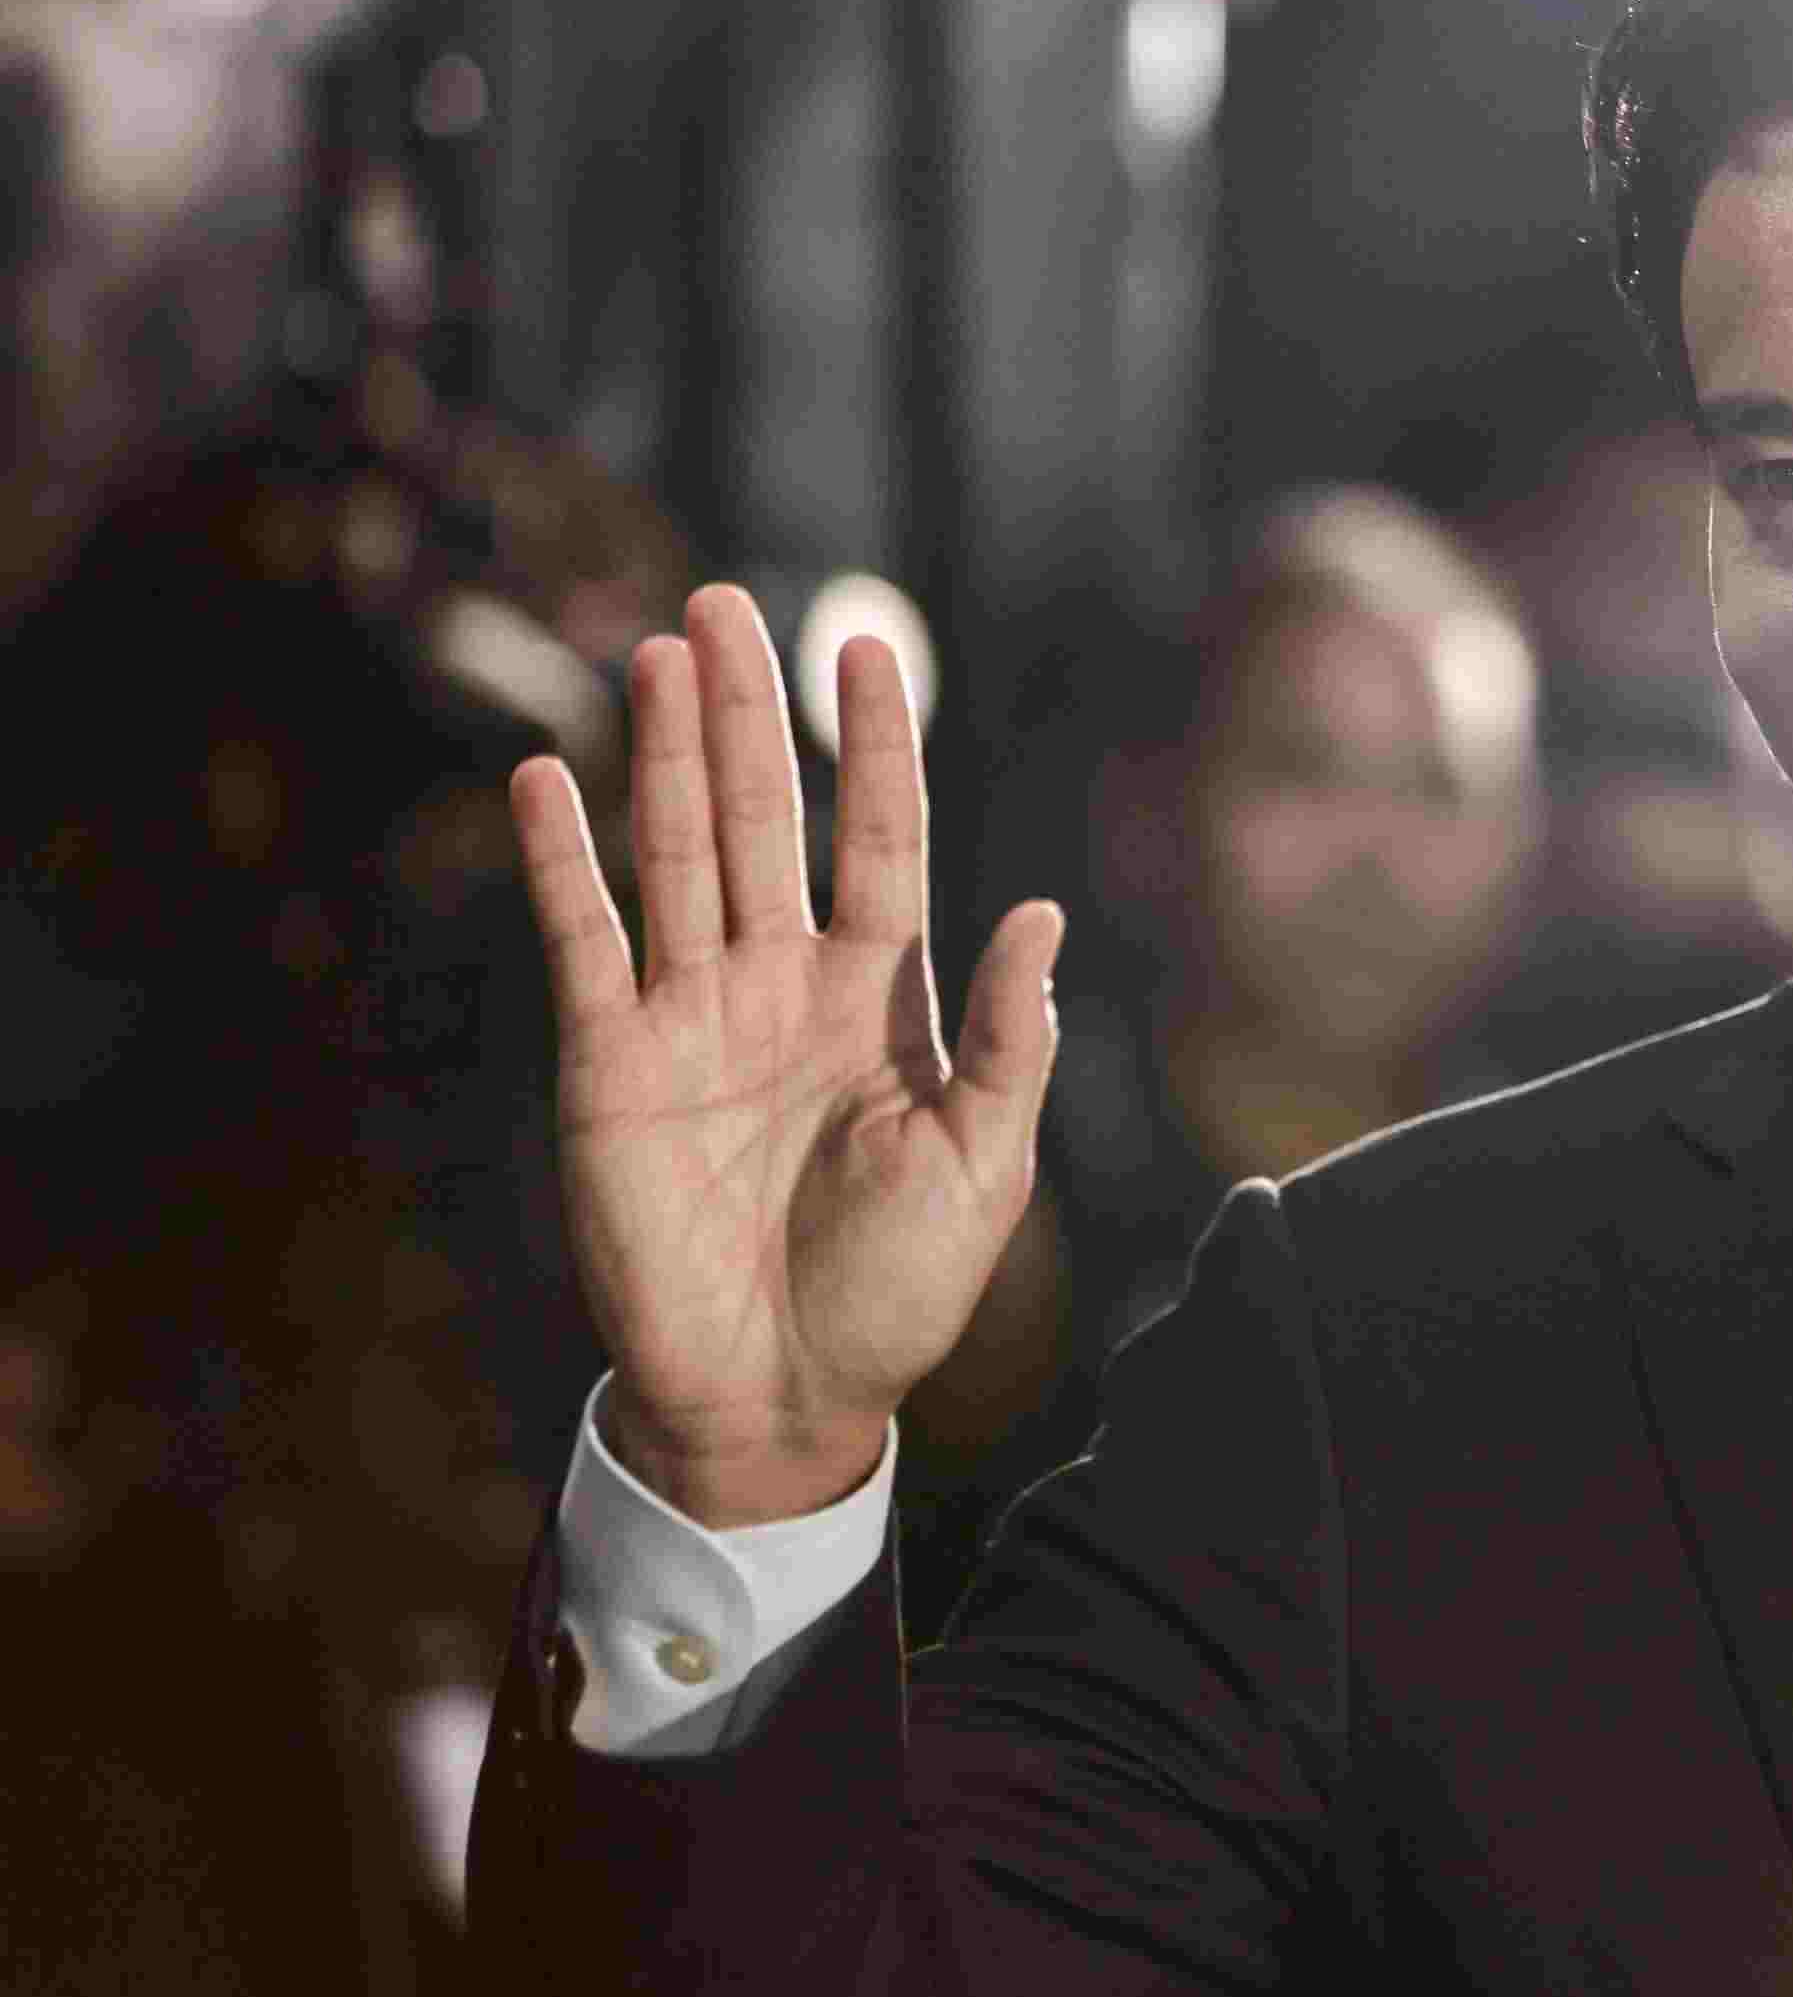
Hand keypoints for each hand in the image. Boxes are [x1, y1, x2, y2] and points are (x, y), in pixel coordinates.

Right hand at [511, 584, 1060, 1527]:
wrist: (783, 1393)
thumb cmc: (899, 1290)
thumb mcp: (984, 1165)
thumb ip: (1006, 1039)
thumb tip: (1039, 913)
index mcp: (883, 996)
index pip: (879, 837)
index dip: (875, 744)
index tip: (868, 646)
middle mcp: (783, 982)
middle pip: (766, 819)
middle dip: (748, 713)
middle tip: (724, 603)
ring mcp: (693, 1013)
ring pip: (679, 853)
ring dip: (668, 754)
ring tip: (659, 651)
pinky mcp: (610, 1062)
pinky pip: (584, 940)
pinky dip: (564, 859)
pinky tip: (548, 776)